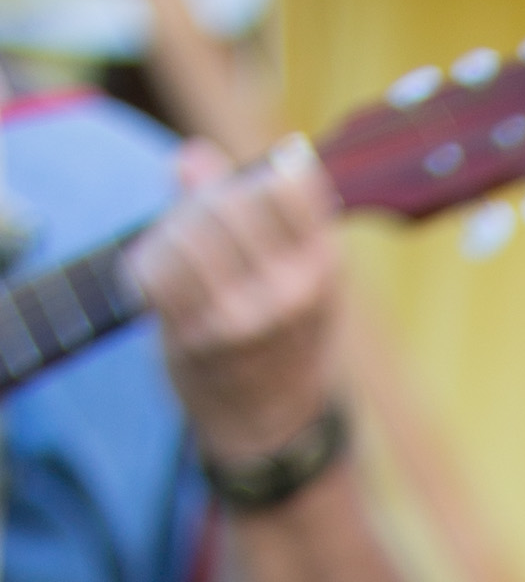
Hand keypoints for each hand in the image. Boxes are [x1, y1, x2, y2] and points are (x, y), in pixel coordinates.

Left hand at [134, 140, 347, 478]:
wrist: (271, 425)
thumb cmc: (277, 333)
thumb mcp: (288, 268)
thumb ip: (243, 204)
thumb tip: (189, 156)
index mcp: (322, 267)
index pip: (286, 184)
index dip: (254, 181)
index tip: (247, 200)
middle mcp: (291, 292)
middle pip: (227, 202)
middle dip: (202, 206)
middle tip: (195, 228)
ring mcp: (245, 319)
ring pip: (186, 233)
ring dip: (168, 236)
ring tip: (172, 255)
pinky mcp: (200, 339)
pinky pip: (155, 273)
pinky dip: (145, 269)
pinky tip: (153, 281)